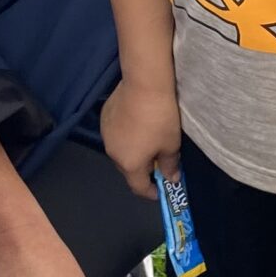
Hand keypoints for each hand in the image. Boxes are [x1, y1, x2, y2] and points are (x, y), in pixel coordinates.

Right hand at [101, 74, 180, 197]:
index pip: (138, 187)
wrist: (144, 85)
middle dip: (142, 169)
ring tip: (147, 140)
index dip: (150, 191)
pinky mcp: (104, 117)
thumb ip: (170, 165)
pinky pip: (115, 134)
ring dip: (132, 151)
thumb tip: (171, 178)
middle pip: (127, 169)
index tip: (160, 190)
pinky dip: (125, 135)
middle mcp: (113, 153)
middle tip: (157, 161)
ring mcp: (105, 135)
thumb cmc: (161, 119)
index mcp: (129, 164)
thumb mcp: (171, 144)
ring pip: (120, 151)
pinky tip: (137, 124)